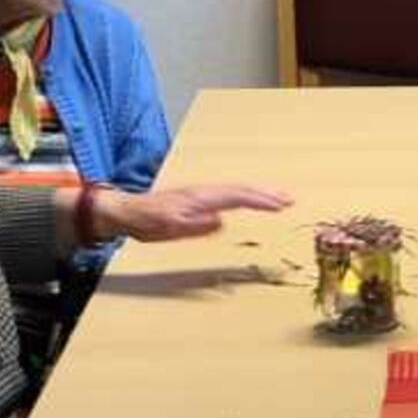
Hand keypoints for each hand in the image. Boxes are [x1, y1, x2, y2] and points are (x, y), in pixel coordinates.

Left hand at [94, 184, 292, 242]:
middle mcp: (204, 193)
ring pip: (236, 191)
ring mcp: (202, 195)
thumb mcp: (169, 227)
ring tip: (279, 199)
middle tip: (290, 198)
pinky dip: (246, 197)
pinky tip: (252, 202)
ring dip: (259, 194)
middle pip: (241, 190)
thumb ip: (194, 224)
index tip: (281, 204)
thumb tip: (219, 221)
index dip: (260, 200)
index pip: (236, 197)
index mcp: (200, 198)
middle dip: (266, 194)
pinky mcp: (200, 200)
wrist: (128, 213)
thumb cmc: (147, 222)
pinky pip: (229, 196)